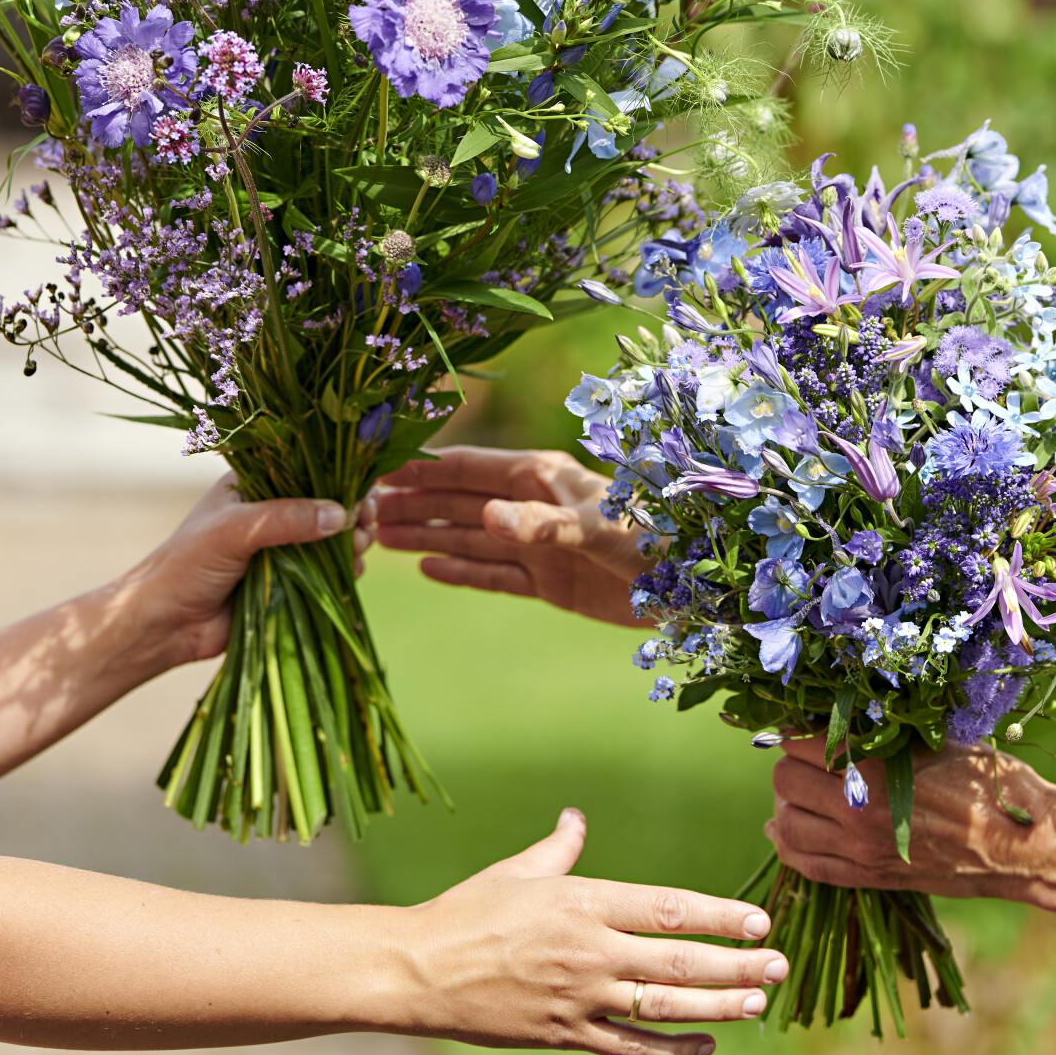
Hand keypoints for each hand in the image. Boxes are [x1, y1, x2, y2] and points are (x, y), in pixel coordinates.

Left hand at [123, 477, 375, 670]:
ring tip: (360, 547)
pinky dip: (347, 570)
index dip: (341, 476)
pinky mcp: (291, 582)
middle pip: (329, 502)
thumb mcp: (236, 530)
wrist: (164, 624)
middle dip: (354, 510)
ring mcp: (284, 548)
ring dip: (355, 540)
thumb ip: (286, 518)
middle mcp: (274, 511)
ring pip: (334, 537)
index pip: (309, 467)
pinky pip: (329, 571)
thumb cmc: (188, 564)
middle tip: (366, 522)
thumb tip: (341, 516)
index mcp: (257, 483)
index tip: (364, 490)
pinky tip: (354, 571)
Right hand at [375, 446, 646, 627]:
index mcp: (541, 478)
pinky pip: (492, 575)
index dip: (423, 469)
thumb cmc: (653, 538)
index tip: (378, 468)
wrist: (696, 585)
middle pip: (459, 503)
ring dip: (425, 537)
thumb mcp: (598, 528)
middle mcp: (532, 507)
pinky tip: (426, 568)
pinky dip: (459, 571)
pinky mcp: (548, 582)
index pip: (468, 469)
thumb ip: (543, 524)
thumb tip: (488, 516)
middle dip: (413, 504)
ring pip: (468, 539)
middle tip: (360, 510)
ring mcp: (538, 545)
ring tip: (377, 538)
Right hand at [403, 807, 785, 1054]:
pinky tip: (705, 1045)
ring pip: (663, 1005)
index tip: (758, 921)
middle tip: (778, 966)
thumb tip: (577, 815)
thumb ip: (559, 847)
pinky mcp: (565, 1036)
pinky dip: (671, 1049)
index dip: (720, 916)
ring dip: (716, 1006)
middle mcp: (589, 951)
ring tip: (758, 1004)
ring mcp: (579, 999)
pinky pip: (630, 1047)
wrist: (418, 972)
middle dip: (735, 965)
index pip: (668, 907)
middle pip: (678, 960)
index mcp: (582, 901)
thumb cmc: (467, 912)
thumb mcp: (518, 871)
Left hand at [768, 733, 1055, 901]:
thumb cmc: (988, 784)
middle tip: (807, 753)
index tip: (807, 722)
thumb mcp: (937, 739)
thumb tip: (847, 710)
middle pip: (786, 781)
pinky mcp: (869, 878)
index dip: (800, 729)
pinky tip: (786, 827)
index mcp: (875, 770)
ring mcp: (861, 851)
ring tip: (800, 789)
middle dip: (791, 763)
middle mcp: (858, 813)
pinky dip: (789, 844)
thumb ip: (886, 729)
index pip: (802, 742)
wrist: (1022, 847)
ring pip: (787, 824)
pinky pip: (807, 865)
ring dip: (786, 803)